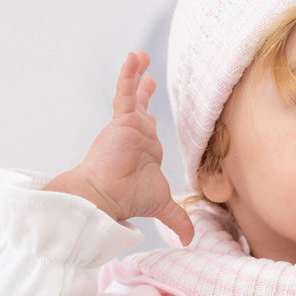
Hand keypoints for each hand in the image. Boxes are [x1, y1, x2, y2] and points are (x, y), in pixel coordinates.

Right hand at [45, 52, 193, 244]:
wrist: (106, 195)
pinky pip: (125, 91)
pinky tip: (134, 58)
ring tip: (140, 55)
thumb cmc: (129, 198)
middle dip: (144, 94)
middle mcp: (137, 137)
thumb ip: (176, 217)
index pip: (149, 133)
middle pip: (142, 110)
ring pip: (134, 96)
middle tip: (148, 79)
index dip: (150, 122)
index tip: (151, 114)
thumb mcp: (162, 205)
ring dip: (137, 76)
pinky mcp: (122, 119)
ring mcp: (128, 126)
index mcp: (144, 152)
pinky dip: (129, 75)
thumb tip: (189, 240)